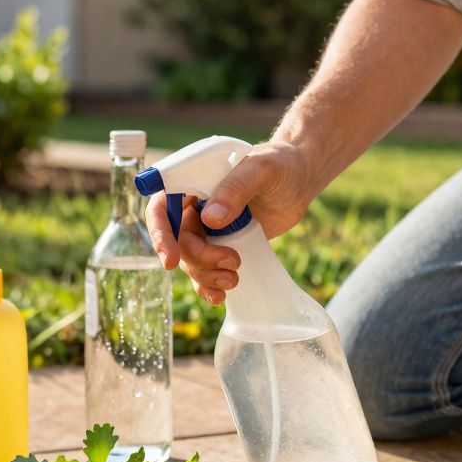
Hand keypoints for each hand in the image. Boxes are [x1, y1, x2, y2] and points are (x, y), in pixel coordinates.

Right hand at [145, 141, 316, 304]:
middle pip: (180, 241)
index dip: (160, 233)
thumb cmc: (281, 164)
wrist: (301, 180)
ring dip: (207, 276)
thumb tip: (210, 220)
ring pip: (191, 260)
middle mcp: (196, 207)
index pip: (162, 208)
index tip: (171, 259)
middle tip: (231, 262)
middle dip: (200, 259)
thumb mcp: (261, 169)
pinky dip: (209, 286)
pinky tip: (221, 297)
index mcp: (194, 182)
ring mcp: (209, 229)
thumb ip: (236, 189)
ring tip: (234, 279)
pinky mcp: (223, 245)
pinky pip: (206, 270)